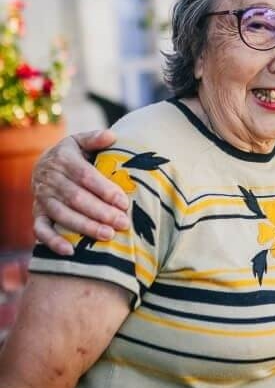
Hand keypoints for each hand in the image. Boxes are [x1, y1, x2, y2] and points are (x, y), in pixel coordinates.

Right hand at [32, 130, 129, 255]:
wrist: (43, 164)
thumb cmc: (72, 154)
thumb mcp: (80, 141)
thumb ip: (95, 138)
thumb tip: (112, 136)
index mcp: (64, 160)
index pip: (86, 177)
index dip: (105, 190)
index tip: (124, 202)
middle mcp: (51, 180)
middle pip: (76, 199)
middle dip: (101, 212)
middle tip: (123, 222)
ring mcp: (42, 199)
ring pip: (63, 215)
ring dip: (85, 227)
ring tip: (108, 235)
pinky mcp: (37, 214)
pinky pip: (41, 230)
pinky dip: (53, 242)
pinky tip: (70, 251)